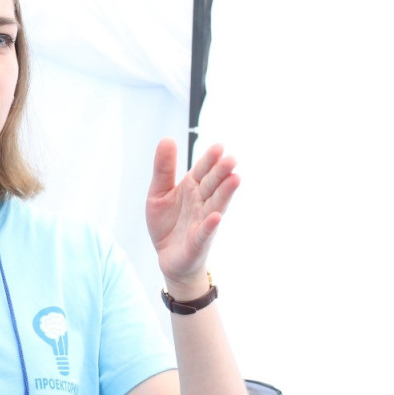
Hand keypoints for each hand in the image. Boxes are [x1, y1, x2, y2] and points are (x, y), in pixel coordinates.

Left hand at [145, 139, 239, 287]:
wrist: (168, 256)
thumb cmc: (167, 222)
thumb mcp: (158, 192)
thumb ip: (164, 169)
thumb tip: (167, 138)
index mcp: (192, 188)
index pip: (202, 170)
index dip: (209, 160)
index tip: (218, 147)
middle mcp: (201, 202)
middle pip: (212, 185)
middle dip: (221, 172)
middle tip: (231, 159)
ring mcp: (202, 221)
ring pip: (215, 204)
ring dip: (225, 193)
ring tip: (235, 179)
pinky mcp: (198, 241)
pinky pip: (205, 232)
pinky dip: (210, 225)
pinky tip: (216, 217)